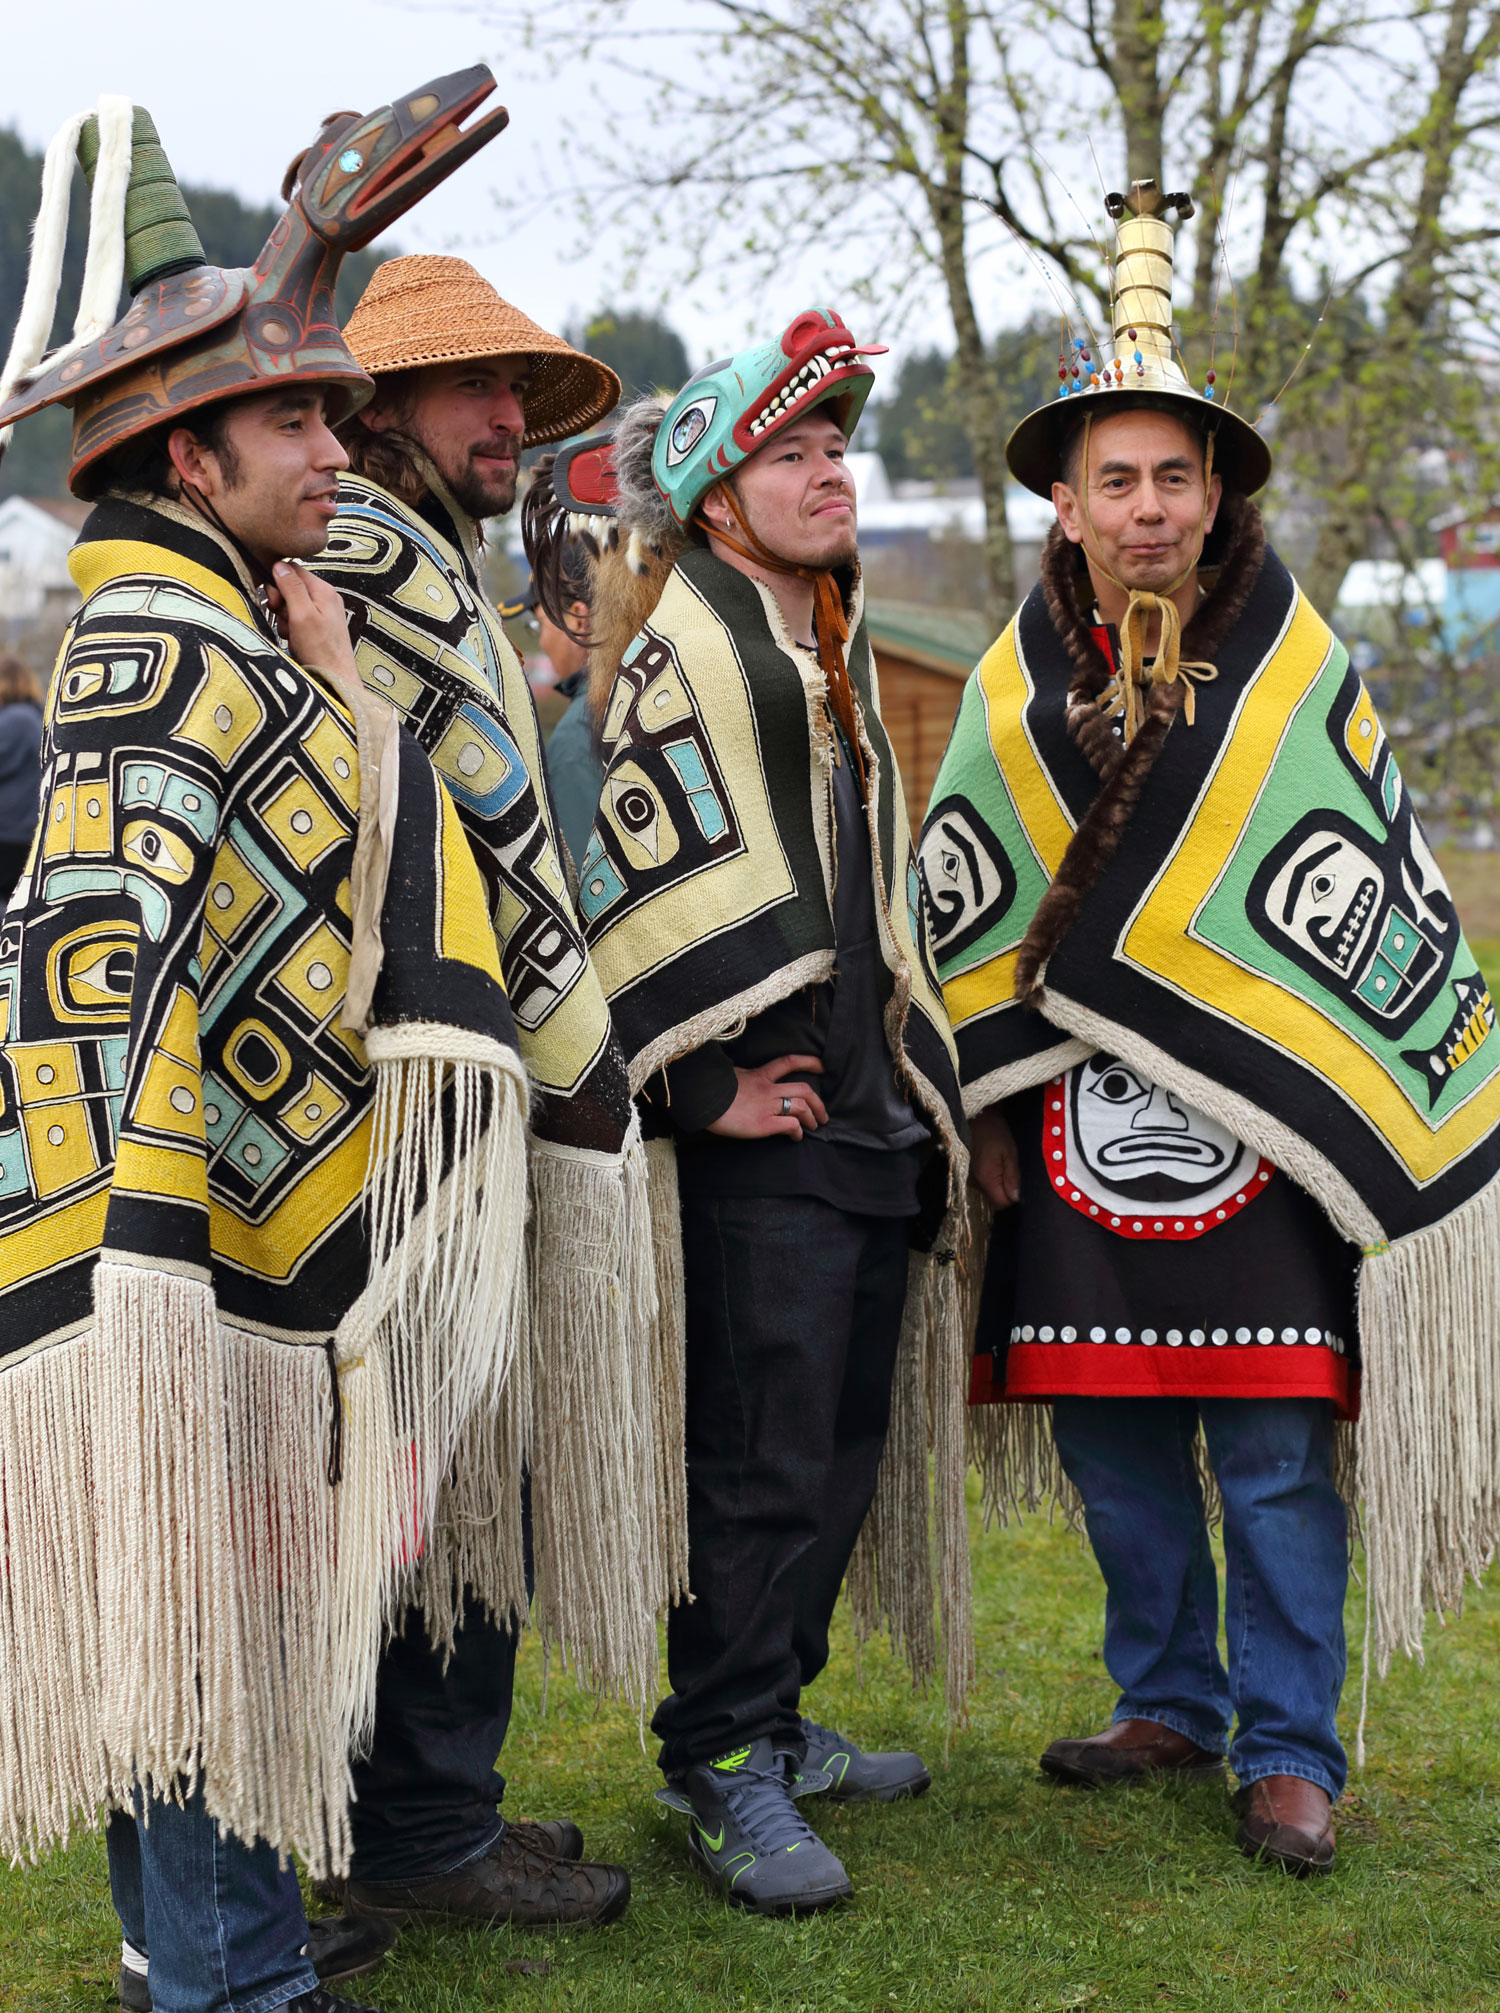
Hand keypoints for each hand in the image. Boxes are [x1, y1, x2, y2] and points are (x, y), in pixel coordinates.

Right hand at [268, 560, 361, 701]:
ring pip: (291, 605)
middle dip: (281, 603)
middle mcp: (325, 598)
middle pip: (291, 587)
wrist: (334, 679)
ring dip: (285, 619)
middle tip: (284, 620)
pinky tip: (295, 640)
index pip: (293, 570)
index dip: (278, 582)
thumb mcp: (302, 614)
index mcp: (323, 590)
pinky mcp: (318, 628)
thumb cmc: (320, 650)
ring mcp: (323, 613)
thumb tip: (279, 564)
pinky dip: (291, 629)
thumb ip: (291, 587)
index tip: (274, 601)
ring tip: (292, 634)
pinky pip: (297, 620)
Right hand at [707, 1054, 828, 1140]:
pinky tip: (796, 1137)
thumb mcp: (730, 1075)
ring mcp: (767, 1106)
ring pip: (802, 1107)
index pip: (788, 1062)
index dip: (808, 1062)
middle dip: (818, 1102)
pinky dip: (798, 1132)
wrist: (702, 1100)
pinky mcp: (764, 1123)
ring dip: (813, 1118)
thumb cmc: (711, 1089)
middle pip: (804, 1089)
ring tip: (815, 1126)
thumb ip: (742, 1076)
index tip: (822, 1066)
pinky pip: (791, 1126)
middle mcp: (768, 1089)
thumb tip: (740, 1076)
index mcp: (760, 1075)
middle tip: (823, 1114)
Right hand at [970, 1103, 1020, 1208]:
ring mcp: (969, 1178)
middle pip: (994, 1200)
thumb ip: (1013, 1177)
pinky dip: (991, 1179)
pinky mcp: (968, 1172)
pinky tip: (995, 1164)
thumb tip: (1016, 1198)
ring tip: (1005, 1165)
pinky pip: (982, 1184)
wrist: (976, 1115)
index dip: (1014, 1198)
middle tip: (1015, 1173)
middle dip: (1006, 1192)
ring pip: (988, 1192)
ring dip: (999, 1185)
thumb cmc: (995, 1131)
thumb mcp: (1010, 1153)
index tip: (1021, 1185)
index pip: (1002, 1203)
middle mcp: (975, 1182)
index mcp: (986, 1178)